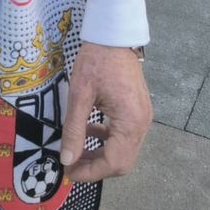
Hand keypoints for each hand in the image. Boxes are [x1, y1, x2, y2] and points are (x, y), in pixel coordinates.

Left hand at [59, 43, 151, 182]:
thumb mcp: (79, 95)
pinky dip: (107, 140)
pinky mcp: (138, 110)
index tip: (69, 173)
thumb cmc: (96, 60)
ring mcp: (143, 117)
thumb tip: (67, 160)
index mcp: (131, 122)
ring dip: (100, 154)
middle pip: (122, 162)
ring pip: (124, 151)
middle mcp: (142, 124)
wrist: (114, 35)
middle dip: (96, 167)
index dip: (91, 173)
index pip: (114, 162)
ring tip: (75, 151)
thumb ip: (74, 130)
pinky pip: (124, 136)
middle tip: (71, 166)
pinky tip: (88, 131)